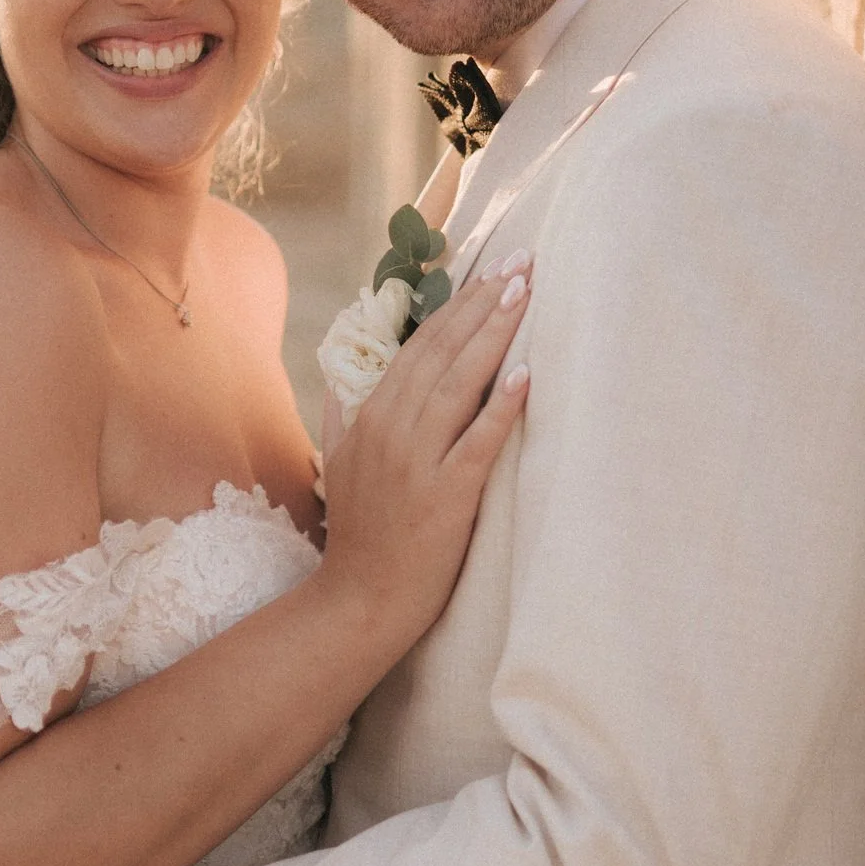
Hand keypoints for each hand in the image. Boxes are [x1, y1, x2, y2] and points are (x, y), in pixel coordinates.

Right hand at [318, 254, 530, 655]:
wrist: (359, 601)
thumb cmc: (359, 537)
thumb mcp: (338, 467)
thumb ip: (340, 419)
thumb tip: (342, 384)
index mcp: (369, 417)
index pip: (419, 346)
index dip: (457, 306)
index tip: (490, 273)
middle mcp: (390, 430)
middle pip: (442, 352)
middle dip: (483, 303)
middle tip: (522, 264)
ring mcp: (416, 462)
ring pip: (459, 384)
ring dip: (495, 335)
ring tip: (526, 295)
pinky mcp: (444, 495)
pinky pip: (477, 442)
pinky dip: (501, 406)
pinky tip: (526, 375)